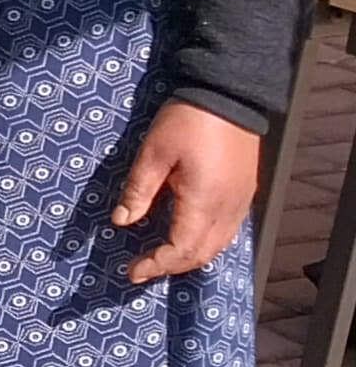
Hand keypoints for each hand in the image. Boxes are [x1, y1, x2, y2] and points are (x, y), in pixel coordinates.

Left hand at [113, 98, 261, 284]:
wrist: (229, 95)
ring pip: (219, 246)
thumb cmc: (188, 121)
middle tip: (143, 269)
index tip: (132, 271)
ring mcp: (241, 202)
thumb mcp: (153, 153)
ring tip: (162, 259)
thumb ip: (139, 191)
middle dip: (172, 267)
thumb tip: (121, 221)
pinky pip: (228, 231)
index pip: (181, 249)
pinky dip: (207, 243)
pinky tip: (189, 238)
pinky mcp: (245, 192)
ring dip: (191, 258)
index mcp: (204, 201)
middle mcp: (228, 208)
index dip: (156, 265)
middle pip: (202, 254)